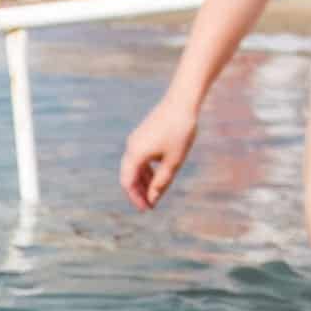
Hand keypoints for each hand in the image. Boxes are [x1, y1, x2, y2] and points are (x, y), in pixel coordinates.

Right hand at [120, 95, 197, 210]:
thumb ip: (162, 182)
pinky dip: (146, 169)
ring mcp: (136, 140)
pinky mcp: (142, 135)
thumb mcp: (173, 161)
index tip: (147, 209)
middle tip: (150, 205)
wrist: (182, 101)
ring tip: (155, 192)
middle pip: (129, 176)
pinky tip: (157, 175)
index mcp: (135, 154)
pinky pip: (139, 157)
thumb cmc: (180, 131)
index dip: (136, 198)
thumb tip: (153, 198)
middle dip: (138, 192)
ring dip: (143, 181)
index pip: (128, 183)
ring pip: (134, 167)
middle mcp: (131, 147)